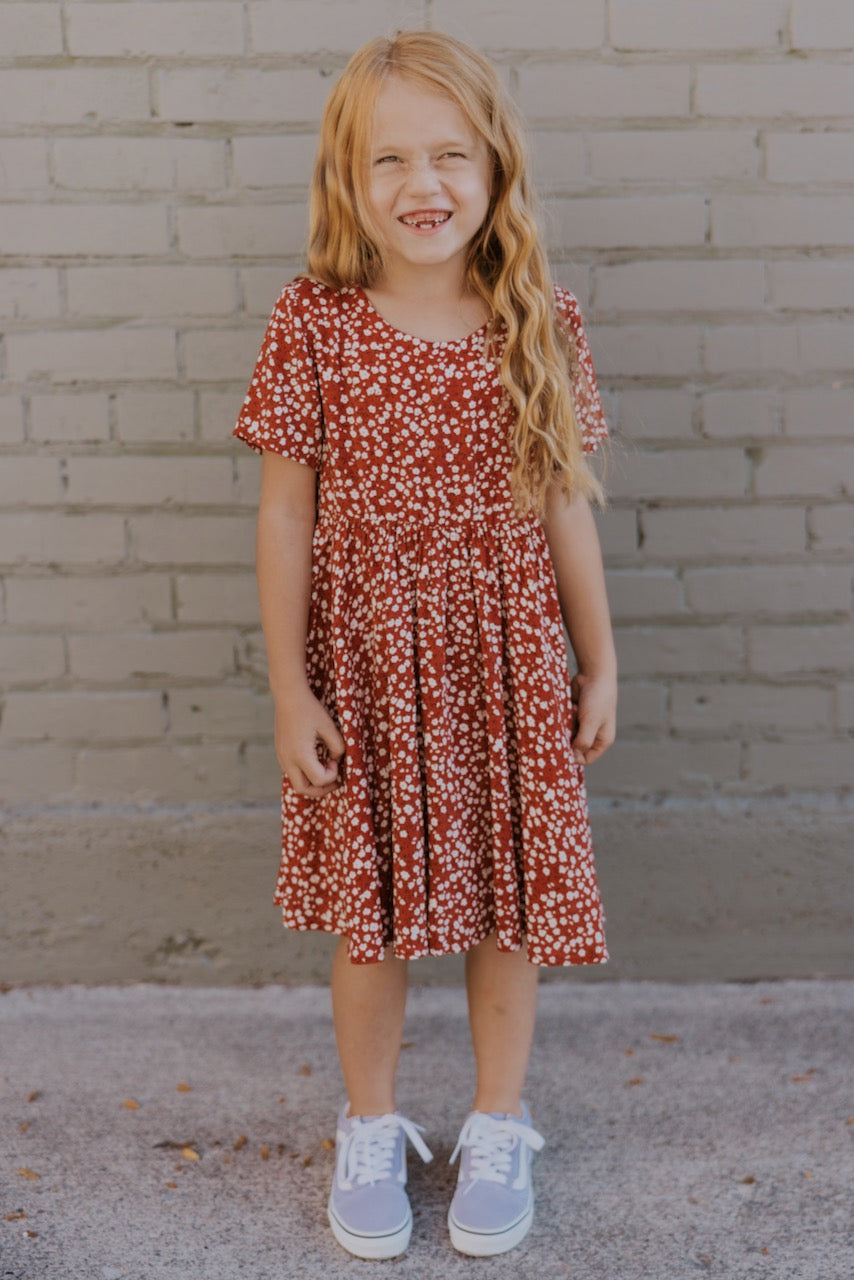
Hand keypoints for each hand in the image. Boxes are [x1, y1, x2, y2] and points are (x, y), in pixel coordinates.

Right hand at [273, 683, 345, 797]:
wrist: (288, 695)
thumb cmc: (310, 709)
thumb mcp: (329, 727)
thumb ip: (337, 747)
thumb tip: (335, 760)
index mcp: (301, 755)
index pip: (319, 780)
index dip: (332, 775)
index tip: (336, 760)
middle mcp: (288, 759)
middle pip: (303, 789)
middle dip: (321, 789)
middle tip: (334, 780)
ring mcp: (281, 757)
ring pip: (296, 782)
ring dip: (312, 781)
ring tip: (325, 768)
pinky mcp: (280, 752)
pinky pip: (292, 771)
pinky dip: (304, 773)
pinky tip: (315, 760)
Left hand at [570, 670, 616, 765]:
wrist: (594, 674)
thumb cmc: (597, 699)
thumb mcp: (591, 722)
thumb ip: (583, 741)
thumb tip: (573, 756)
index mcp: (602, 740)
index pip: (586, 759)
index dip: (574, 757)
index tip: (562, 749)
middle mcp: (593, 734)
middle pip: (574, 747)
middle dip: (567, 738)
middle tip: (566, 727)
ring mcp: (584, 724)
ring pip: (567, 734)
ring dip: (566, 726)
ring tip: (574, 711)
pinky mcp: (575, 715)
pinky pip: (564, 723)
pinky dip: (564, 717)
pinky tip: (571, 706)